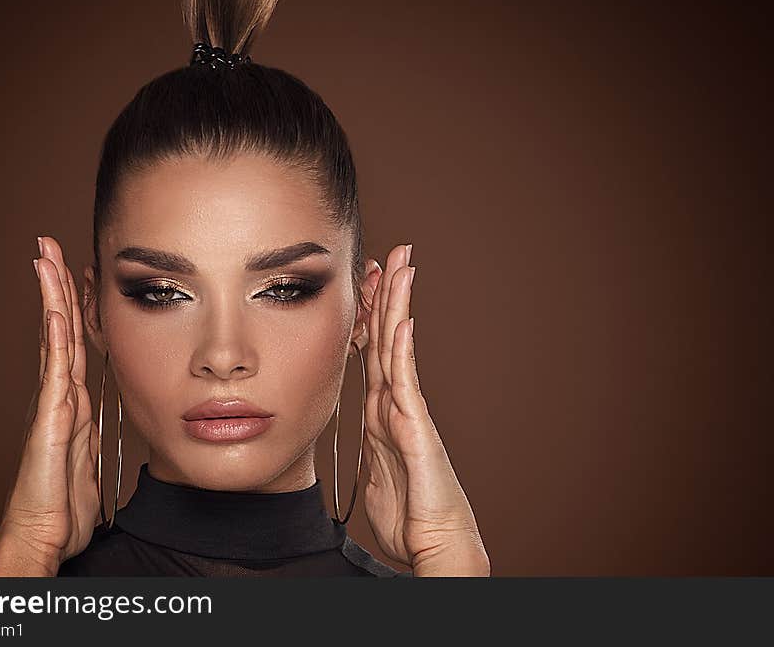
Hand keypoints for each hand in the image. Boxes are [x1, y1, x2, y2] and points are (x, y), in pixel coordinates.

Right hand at [0, 236, 98, 575]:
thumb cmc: (64, 503)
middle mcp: (60, 395)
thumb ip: (92, 434)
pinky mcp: (50, 420)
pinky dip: (56, 339)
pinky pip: (56, 371)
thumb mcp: (89, 459)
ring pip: (56, 340)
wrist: (43, 535)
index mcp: (73, 402)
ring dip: (53, 297)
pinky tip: (55, 310)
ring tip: (46, 257)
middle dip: (58, 286)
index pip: (76, 342)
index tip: (78, 272)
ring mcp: (53, 404)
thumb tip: (98, 420)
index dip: (77, 307)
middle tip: (51, 246)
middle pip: (62, 330)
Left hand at [360, 244, 490, 575]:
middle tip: (389, 254)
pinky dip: (401, 348)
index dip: (366, 316)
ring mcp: (406, 411)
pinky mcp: (415, 426)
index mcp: (380, 412)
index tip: (362, 284)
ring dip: (396, 305)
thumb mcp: (376, 470)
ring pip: (397, 347)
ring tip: (401, 265)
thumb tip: (362, 429)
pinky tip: (401, 318)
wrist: (435, 541)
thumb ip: (370, 444)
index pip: (371, 352)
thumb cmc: (408, 513)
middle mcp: (394, 404)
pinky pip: (404, 380)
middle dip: (386, 294)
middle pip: (386, 337)